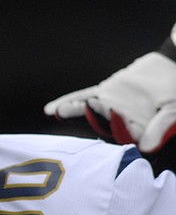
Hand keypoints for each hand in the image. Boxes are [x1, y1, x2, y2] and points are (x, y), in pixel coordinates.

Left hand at [44, 52, 175, 152]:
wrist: (172, 66)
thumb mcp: (173, 110)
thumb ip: (161, 126)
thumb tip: (146, 148)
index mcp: (138, 132)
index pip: (125, 135)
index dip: (120, 128)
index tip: (116, 115)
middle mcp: (119, 123)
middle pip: (104, 124)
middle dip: (95, 117)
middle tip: (90, 107)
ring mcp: (108, 108)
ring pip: (89, 111)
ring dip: (75, 111)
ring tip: (59, 111)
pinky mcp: (102, 94)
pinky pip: (82, 97)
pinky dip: (68, 102)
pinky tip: (51, 110)